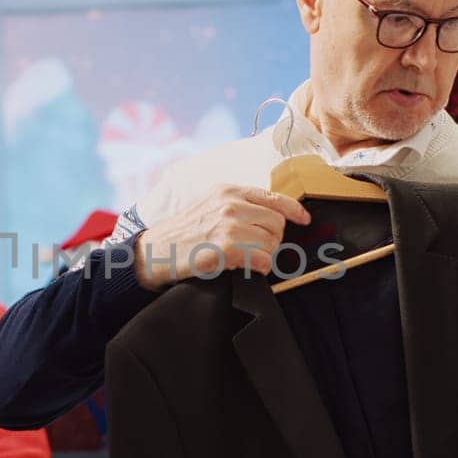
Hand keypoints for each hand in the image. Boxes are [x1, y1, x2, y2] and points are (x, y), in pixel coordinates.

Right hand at [132, 184, 309, 290]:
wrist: (154, 252)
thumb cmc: (182, 234)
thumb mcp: (209, 206)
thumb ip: (238, 206)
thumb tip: (272, 216)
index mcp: (228, 190)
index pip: (274, 197)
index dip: (294, 210)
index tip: (304, 219)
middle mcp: (231, 203)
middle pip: (277, 223)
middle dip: (273, 239)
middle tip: (255, 249)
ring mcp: (229, 224)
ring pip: (272, 242)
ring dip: (264, 255)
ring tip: (245, 258)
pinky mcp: (227, 248)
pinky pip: (263, 260)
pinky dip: (258, 267)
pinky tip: (241, 266)